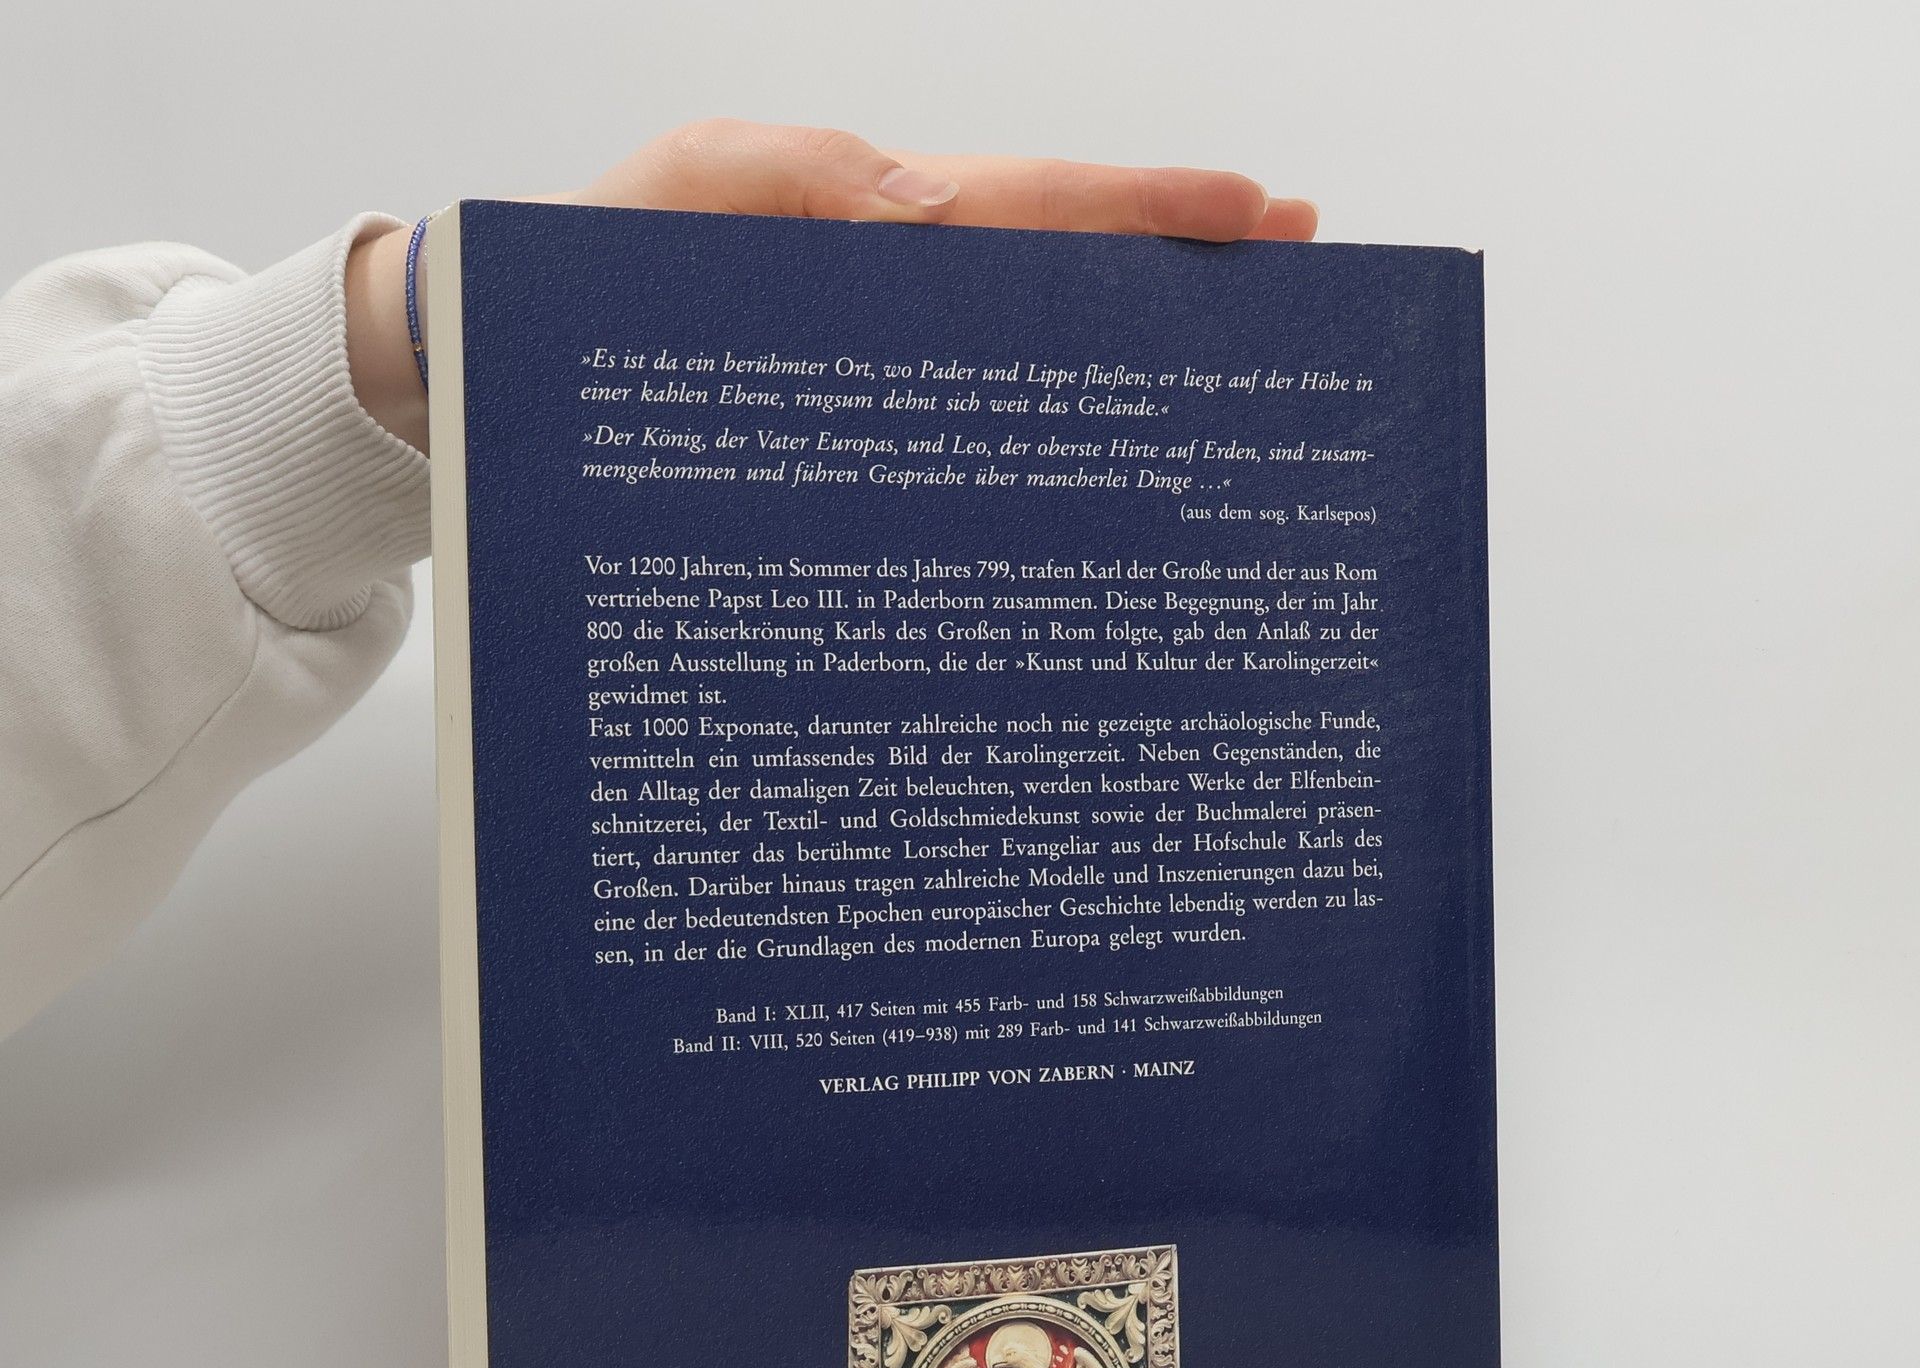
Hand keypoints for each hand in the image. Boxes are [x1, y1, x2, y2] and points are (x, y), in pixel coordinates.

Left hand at [347, 119, 1317, 452]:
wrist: (465, 372)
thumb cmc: (558, 285)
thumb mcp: (664, 209)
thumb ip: (794, 194)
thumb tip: (917, 209)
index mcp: (844, 215)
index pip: (1022, 206)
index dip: (1141, 211)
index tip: (1257, 216)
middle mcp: (868, 274)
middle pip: (1043, 257)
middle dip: (1166, 259)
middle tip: (1291, 264)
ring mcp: (858, 345)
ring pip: (1008, 332)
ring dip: (1113, 340)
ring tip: (1223, 349)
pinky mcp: (836, 408)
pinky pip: (946, 396)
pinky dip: (1024, 408)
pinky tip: (1080, 447)